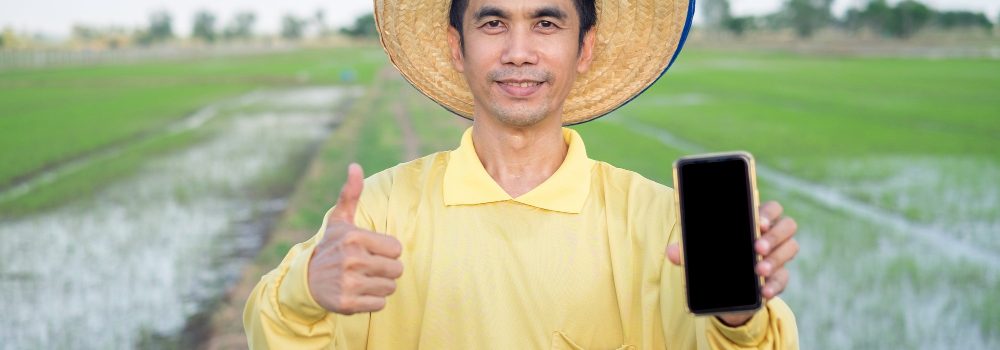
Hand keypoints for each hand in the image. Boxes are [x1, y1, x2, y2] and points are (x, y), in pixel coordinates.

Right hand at [307, 163, 403, 314]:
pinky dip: (372, 301)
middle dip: (386, 270)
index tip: (371, 251)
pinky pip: (379, 304)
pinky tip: (358, 293)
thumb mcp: (339, 220)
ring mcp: (349, 283)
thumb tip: (355, 166)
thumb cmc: (330, 247)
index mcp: (354, 237)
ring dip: (380, 286)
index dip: (387, 251)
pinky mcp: (348, 303)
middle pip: (396, 270)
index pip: (396, 249)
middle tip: (368, 268)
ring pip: (390, 288)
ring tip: (363, 280)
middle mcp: (352, 259)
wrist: (306, 281)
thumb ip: (350, 194)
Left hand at [666, 201, 798, 326]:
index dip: (768, 213)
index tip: (758, 222)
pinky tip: (764, 291)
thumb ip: (689, 251)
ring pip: (790, 249)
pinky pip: (783, 278)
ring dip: (776, 259)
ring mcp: (778, 255)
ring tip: (759, 270)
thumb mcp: (702, 253)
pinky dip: (774, 285)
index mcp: (754, 220)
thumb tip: (672, 252)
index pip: (771, 209)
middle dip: (774, 236)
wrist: (724, 288)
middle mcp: (771, 234)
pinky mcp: (778, 277)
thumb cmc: (716, 257)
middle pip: (787, 226)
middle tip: (758, 247)